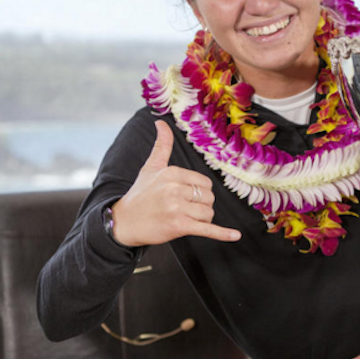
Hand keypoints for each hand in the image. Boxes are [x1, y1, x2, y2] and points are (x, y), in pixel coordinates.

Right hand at [110, 121, 240, 246]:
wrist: (123, 222)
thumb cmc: (140, 194)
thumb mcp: (151, 167)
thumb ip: (161, 145)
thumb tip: (160, 122)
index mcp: (172, 173)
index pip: (205, 183)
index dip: (198, 193)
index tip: (182, 197)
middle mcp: (174, 189)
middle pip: (209, 198)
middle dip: (200, 206)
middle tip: (180, 209)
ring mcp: (176, 208)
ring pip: (208, 214)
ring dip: (199, 220)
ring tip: (180, 218)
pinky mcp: (178, 226)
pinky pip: (207, 229)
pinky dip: (223, 234)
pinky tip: (236, 236)